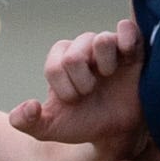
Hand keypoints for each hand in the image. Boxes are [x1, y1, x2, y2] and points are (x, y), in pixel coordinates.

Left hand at [9, 19, 145, 158]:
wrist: (117, 131)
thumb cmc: (83, 122)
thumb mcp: (50, 128)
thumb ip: (26, 121)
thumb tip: (28, 107)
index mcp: (60, 60)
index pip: (54, 68)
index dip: (65, 90)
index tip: (75, 100)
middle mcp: (82, 47)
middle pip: (74, 57)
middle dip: (83, 84)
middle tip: (92, 92)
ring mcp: (108, 47)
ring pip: (101, 41)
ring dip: (104, 66)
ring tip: (109, 77)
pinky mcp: (133, 49)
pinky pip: (128, 29)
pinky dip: (127, 38)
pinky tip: (126, 58)